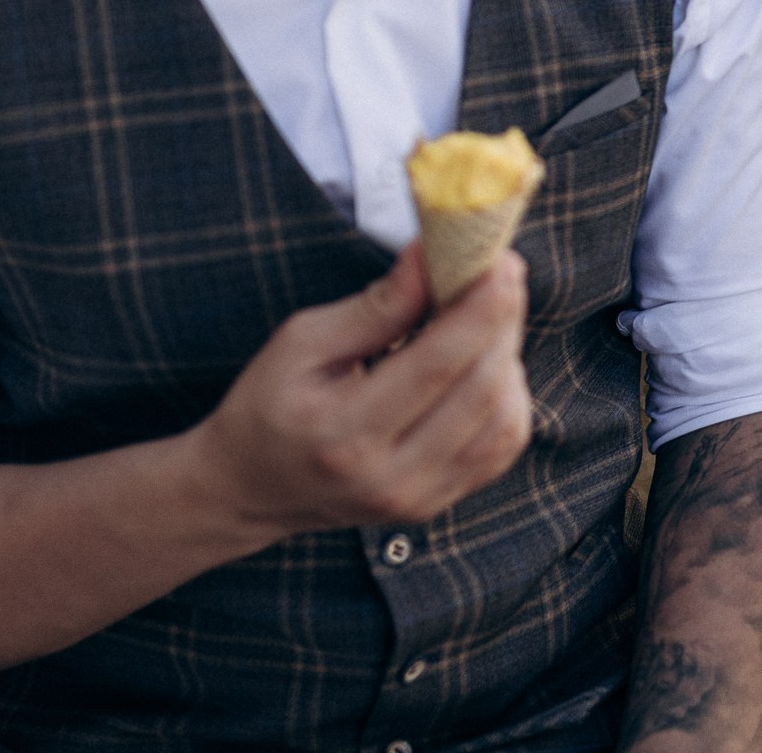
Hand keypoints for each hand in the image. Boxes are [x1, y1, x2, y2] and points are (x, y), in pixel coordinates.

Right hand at [184, 242, 533, 538]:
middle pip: (482, 391)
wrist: (251, 488)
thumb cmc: (270, 403)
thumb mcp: (301, 342)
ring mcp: (419, 500)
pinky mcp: (439, 503)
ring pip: (505, 422)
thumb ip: (375, 306)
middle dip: (504, 322)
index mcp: (344, 436)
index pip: (437, 364)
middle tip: (502, 273)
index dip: (481, 307)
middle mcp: (390, 479)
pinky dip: (509, 396)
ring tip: (488, 317)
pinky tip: (486, 363)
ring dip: (510, 358)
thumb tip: (434, 258)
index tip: (500, 260)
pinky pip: (503, 447)